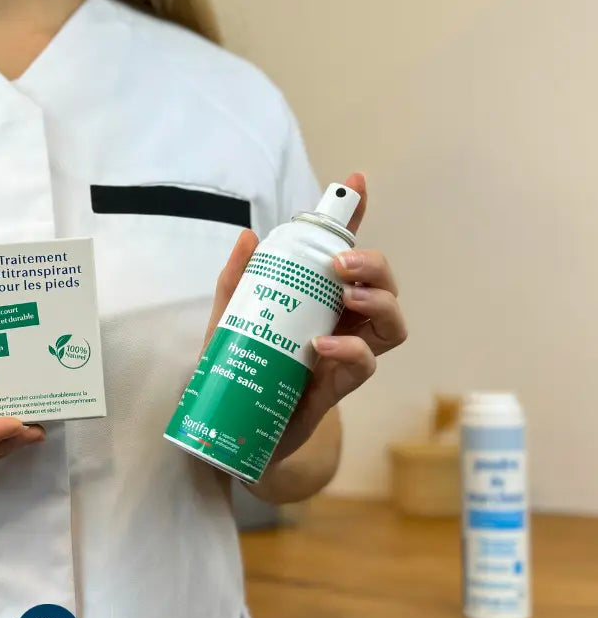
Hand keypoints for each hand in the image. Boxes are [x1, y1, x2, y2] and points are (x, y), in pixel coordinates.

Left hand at [204, 173, 406, 465]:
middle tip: (340, 263)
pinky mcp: (337, 387)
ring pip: (392, 323)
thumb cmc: (239, 372)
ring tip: (347, 295)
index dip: (354, 218)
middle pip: (383, 284)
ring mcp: (344, 355)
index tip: (356, 182)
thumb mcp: (226, 322)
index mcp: (317, 299)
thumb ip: (236, 283)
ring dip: (379, 300)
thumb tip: (247, 236)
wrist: (233, 435)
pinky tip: (321, 344)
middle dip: (373, 263)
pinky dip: (350, 350)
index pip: (344, 254)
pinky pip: (363, 365)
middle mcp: (341, 323)